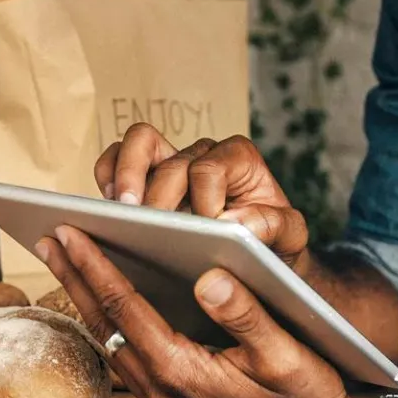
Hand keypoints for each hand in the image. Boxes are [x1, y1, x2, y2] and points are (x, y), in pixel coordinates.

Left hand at [36, 224, 362, 397]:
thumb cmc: (311, 396)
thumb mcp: (288, 353)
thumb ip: (247, 314)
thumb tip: (209, 276)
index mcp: (185, 374)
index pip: (126, 309)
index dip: (94, 266)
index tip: (68, 232)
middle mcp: (164, 397)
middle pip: (106, 327)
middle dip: (75, 279)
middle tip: (48, 237)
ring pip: (114, 347)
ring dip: (89, 305)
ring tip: (69, 264)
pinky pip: (130, 367)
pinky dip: (114, 330)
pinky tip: (109, 308)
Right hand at [95, 123, 310, 266]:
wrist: (259, 255)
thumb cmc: (273, 242)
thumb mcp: (290, 237)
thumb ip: (274, 225)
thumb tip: (234, 223)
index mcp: (238, 159)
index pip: (208, 168)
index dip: (203, 199)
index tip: (206, 230)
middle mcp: (202, 153)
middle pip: (169, 160)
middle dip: (158, 195)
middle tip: (152, 227)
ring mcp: (170, 162)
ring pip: (138, 143)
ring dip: (125, 175)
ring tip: (122, 211)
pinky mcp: (144, 180)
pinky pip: (115, 160)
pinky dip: (107, 176)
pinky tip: (110, 210)